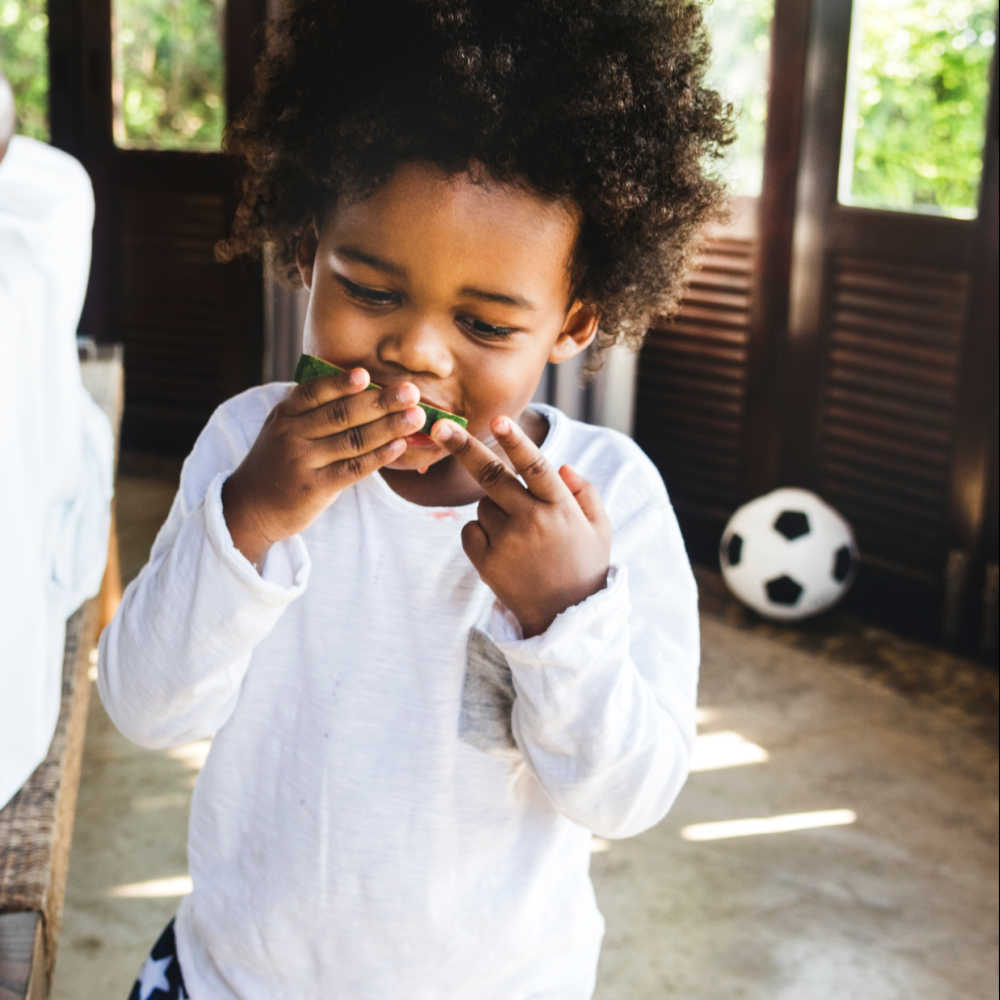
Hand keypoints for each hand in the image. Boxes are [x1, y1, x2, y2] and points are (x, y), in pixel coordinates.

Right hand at [223, 369, 424, 565]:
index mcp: (286, 414)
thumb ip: (312, 409)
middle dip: (380, 401)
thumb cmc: (279, 460)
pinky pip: (353, 468)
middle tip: (411, 392)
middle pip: (341, 414)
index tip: (366, 374)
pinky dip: (379, 456)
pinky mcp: (315, 487)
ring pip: (352, 440)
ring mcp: (303, 461)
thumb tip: (362, 385)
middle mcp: (292, 435)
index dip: (340, 383)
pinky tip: (400, 446)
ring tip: (415, 417)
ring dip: (388, 427)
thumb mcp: (284, 428)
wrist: (251, 506)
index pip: (314, 392)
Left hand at [430, 415, 610, 636]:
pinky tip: (503, 549)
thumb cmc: (584, 565)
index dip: (516, 442)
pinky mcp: (487, 564)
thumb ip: (585, 492)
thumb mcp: (599, 528)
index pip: (536, 467)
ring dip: (494, 508)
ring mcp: (508, 544)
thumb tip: (562, 466)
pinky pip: (470, 531)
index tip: (498, 420)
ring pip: (483, 505)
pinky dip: (480, 532)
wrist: (566, 620)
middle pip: (491, 476)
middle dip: (463, 448)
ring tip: (520, 536)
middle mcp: (533, 523)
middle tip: (440, 428)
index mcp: (561, 508)